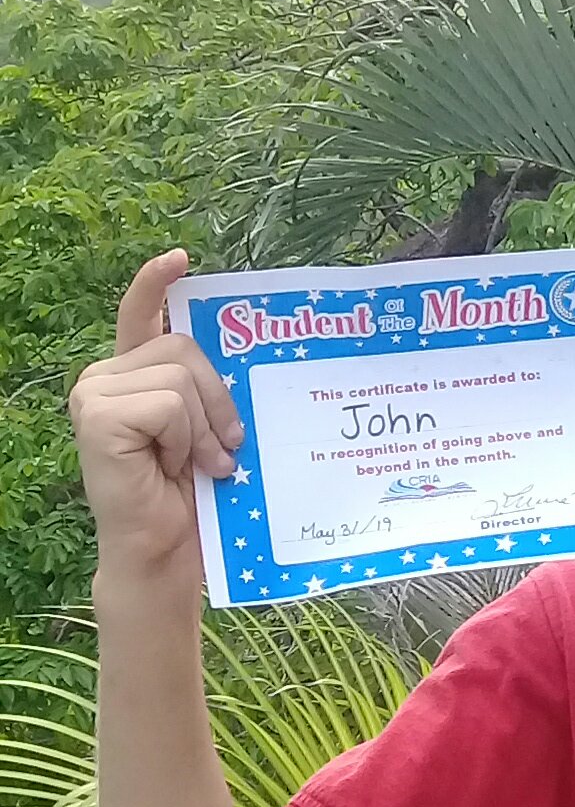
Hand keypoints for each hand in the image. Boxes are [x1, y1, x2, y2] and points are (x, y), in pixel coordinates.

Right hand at [68, 251, 242, 590]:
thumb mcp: (206, 429)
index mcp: (132, 376)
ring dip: (205, 425)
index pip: (142, 315)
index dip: (156, 283)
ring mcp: (94, 393)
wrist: (165, 548)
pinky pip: (171, 403)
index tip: (180, 258)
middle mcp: (104, 376)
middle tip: (221, 448)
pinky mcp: (98, 414)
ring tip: (199, 463)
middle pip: (183, 346)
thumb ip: (207, 390)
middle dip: (218, 398)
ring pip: (181, 374)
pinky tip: (171, 466)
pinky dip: (185, 438)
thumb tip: (248, 349)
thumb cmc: (191, 495)